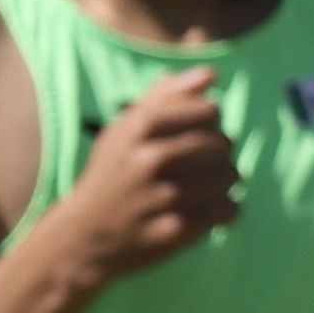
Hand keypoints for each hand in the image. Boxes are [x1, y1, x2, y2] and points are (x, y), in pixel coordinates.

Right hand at [59, 66, 238, 284]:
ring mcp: (164, 196)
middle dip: (219, 153)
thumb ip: (165, 96)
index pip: (209, 110)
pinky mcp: (176, 231)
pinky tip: (208, 211)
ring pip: (230, 176)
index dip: (211, 122)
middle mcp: (151, 158)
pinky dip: (225, 210)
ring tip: (205, 188)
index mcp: (140, 126)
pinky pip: (228, 210)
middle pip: (223, 143)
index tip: (197, 134)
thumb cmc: (111, 175)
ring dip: (224, 182)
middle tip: (202, 165)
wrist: (83, 238)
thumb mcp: (124, 129)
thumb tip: (210, 74)